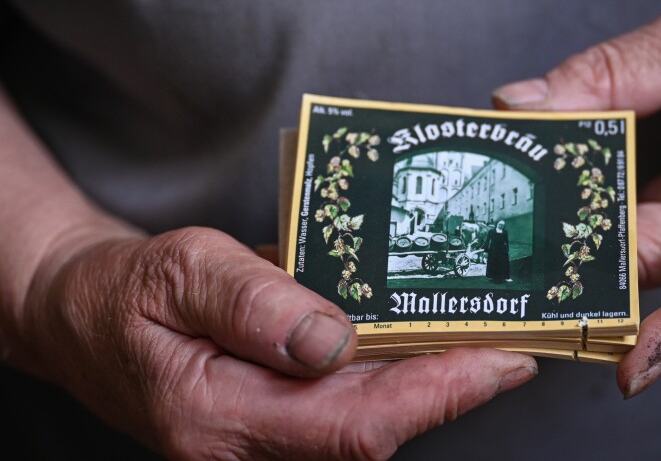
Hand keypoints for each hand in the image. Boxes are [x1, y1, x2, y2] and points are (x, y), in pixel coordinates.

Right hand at [23, 226, 535, 458]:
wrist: (86, 315)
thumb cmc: (121, 295)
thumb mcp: (173, 274)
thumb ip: (248, 303)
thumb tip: (329, 337)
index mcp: (221, 420)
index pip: (350, 425)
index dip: (432, 395)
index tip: (497, 361)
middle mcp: (254, 441)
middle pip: (375, 428)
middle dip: (454, 387)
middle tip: (519, 341)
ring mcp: (269, 431)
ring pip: (370, 415)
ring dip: (435, 378)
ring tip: (492, 333)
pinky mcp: (279, 409)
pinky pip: (351, 398)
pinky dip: (399, 369)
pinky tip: (428, 333)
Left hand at [493, 0, 660, 397]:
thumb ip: (611, 71)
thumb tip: (523, 105)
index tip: (630, 365)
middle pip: (657, 267)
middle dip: (583, 272)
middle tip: (512, 264)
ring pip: (628, 239)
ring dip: (571, 230)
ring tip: (510, 214)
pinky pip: (623, 209)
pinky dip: (580, 197)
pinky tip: (538, 180)